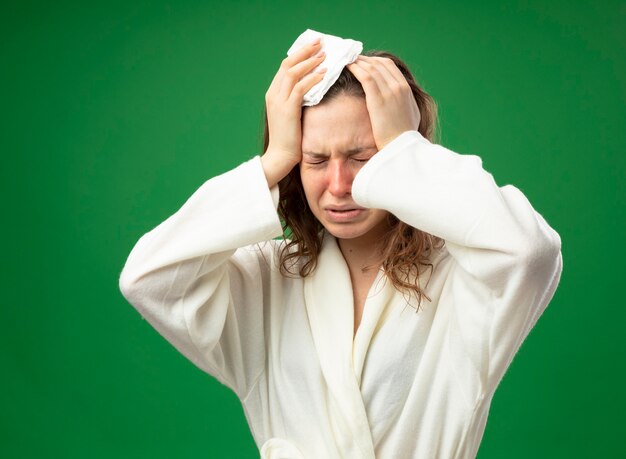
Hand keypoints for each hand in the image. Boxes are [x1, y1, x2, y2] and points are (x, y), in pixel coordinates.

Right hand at [261, 38, 327, 187]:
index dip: (300, 54)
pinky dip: (313, 78)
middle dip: (306, 51)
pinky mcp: (287, 109)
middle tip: (321, 43)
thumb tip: (314, 88)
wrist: (281, 157)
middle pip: (288, 64)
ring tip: (325, 55)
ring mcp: (278, 101)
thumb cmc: (290, 139)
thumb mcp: (292, 115)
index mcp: (273, 94)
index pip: (285, 67)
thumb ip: (297, 100)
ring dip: (310, 62)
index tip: (314, 47)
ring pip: (293, 72)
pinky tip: (324, 74)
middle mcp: (273, 94)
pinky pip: (300, 87)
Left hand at [346, 56, 420, 149]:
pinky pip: (365, 77)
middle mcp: (399, 87)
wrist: (401, 148)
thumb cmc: (402, 137)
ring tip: (345, 60)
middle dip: (363, 59)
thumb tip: (398, 101)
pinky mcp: (378, 99)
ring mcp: (389, 92)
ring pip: (371, 68)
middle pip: (379, 64)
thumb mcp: (409, 114)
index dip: (373, 61)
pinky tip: (346, 67)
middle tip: (350, 59)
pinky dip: (355, 68)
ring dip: (357, 62)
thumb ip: (404, 103)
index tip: (362, 61)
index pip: (388, 66)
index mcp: (406, 89)